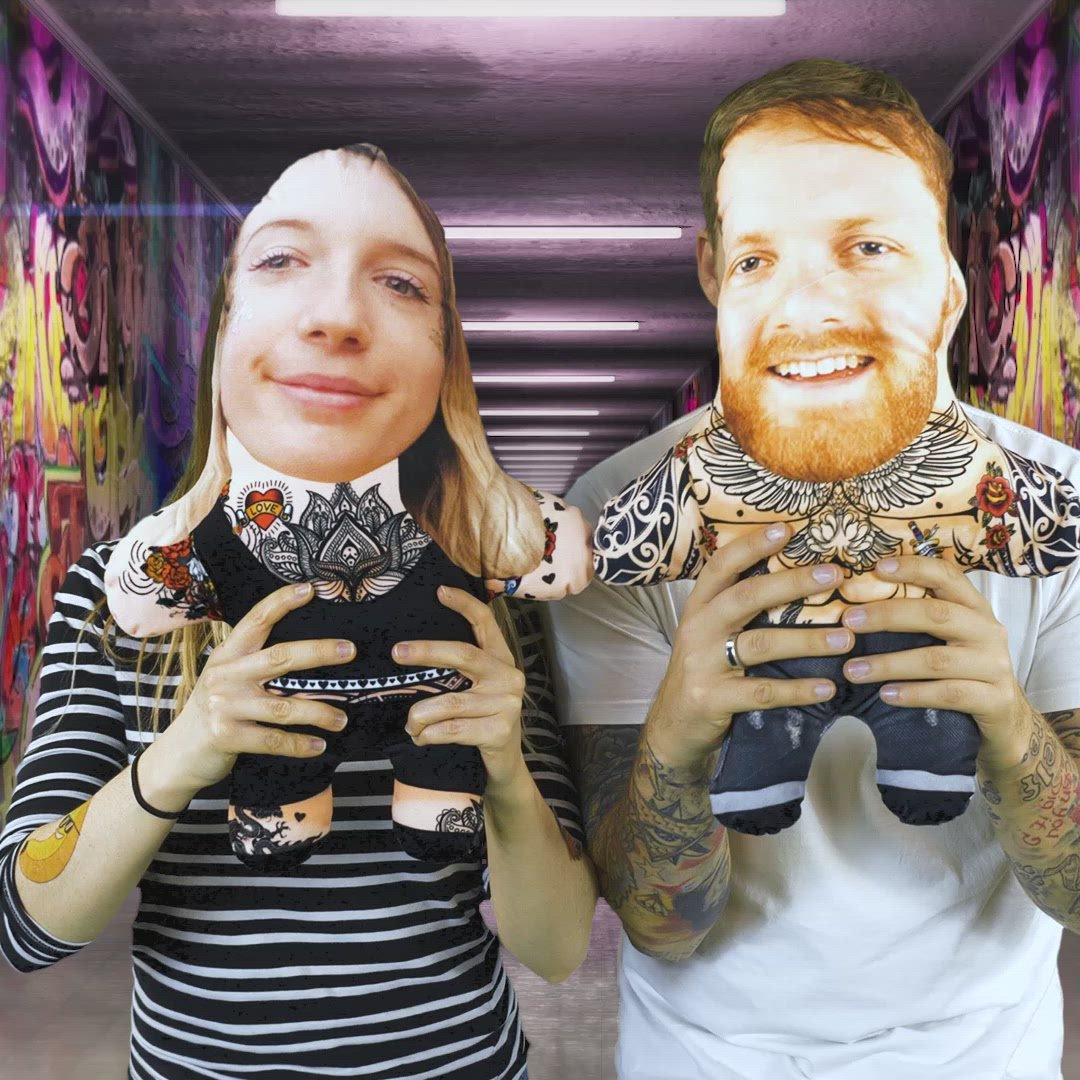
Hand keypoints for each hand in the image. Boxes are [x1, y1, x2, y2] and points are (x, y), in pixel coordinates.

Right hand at [141, 583, 355, 806]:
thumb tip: (308, 651)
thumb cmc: (214, 710)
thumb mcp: (225, 678)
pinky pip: (273, 740)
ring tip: (342, 719)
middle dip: (318, 652)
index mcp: (227, 655)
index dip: (281, 602)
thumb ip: (253, 662)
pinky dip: (299, 744)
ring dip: (319, 713)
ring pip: (283, 706)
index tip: (310, 589)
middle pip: (279, 657)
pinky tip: (319, 746)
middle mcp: (225, 675)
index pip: (255, 621)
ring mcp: (224, 706)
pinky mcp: (226, 736)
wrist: (178, 755)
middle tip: (350, 650)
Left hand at [393, 586, 527, 792]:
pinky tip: (421, 738)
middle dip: (426, 652)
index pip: (486, 623)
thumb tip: (410, 651)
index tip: (439, 591)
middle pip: (463, 655)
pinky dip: (430, 735)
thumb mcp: (476, 691)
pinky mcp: (500, 731)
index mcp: (501, 660)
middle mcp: (508, 677)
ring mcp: (507, 704)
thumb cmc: (480, 723)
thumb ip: (458, 671)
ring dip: (420, 714)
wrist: (505, 768)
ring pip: (450, 701)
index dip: (464, 604)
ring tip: (409, 724)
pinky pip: (452, 729)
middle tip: (396, 652)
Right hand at [648, 523, 853, 769]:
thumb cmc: (703, 671)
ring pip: (761, 644)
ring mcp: (703, 664)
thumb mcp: (710, 632)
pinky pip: (764, 692)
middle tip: (834, 575)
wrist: (672, 725)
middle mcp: (698, 629)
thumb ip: (739, 607)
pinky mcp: (714, 698)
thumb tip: (795, 574)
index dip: (752, 545)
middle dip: (791, 583)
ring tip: (846, 638)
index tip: (787, 529)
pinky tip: (828, 688)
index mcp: (699, 606)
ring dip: (808, 639)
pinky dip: (799, 690)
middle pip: (745, 597)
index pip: (722, 566)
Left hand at [840, 556, 1030, 767]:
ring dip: (889, 664)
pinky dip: (914, 694)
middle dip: (887, 615)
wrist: (1005, 718)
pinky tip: (885, 695)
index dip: (914, 568)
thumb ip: (917, 617)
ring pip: (936, 660)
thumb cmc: (962, 669)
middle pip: (936, 615)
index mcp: (974, 608)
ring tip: (852, 670)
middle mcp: (988, 631)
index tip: (877, 567)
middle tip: (848, 621)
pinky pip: (949, 694)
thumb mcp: (947, 637)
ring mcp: (994, 665)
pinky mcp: (994, 699)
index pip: (947, 576)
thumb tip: (855, 603)